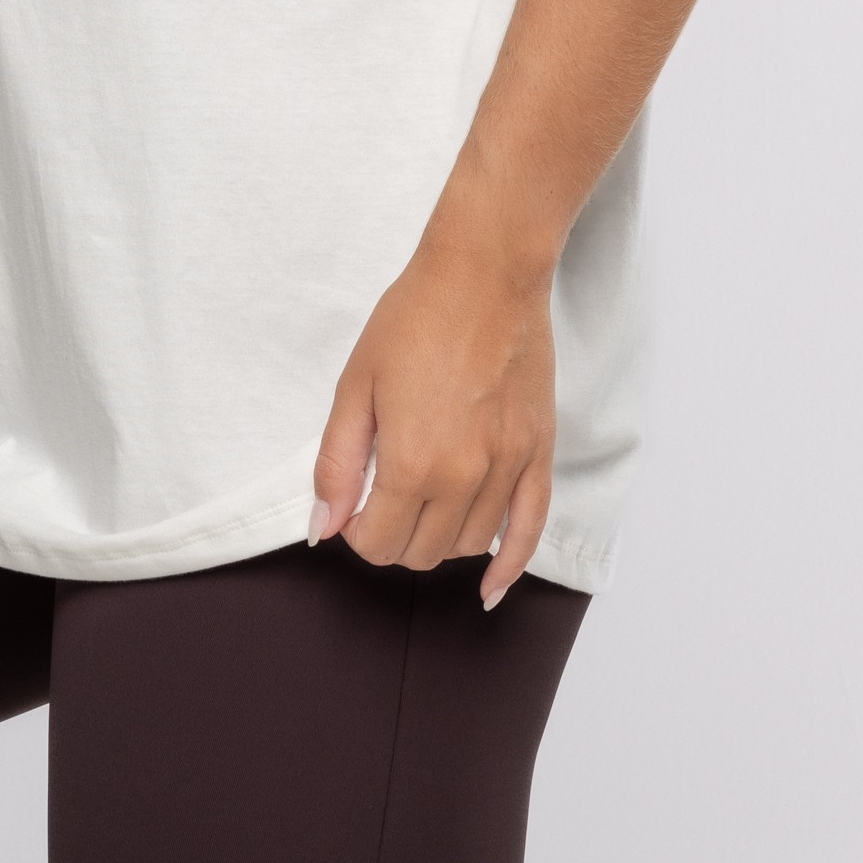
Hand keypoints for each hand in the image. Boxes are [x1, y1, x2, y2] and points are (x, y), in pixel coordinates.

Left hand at [310, 230, 556, 607]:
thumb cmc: (414, 319)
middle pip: (422, 552)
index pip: (377, 543)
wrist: (484, 274)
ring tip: (423, 504)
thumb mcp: (356, 385)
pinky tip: (492, 588)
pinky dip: (510, 566)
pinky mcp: (538, 454)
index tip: (353, 503)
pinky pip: (530, 529)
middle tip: (381, 500)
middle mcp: (463, 478)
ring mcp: (507, 468)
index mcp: (412, 463)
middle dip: (393, 538)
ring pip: (469, 545)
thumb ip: (337, 463)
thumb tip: (324, 526)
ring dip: (439, 540)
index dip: (356, 531)